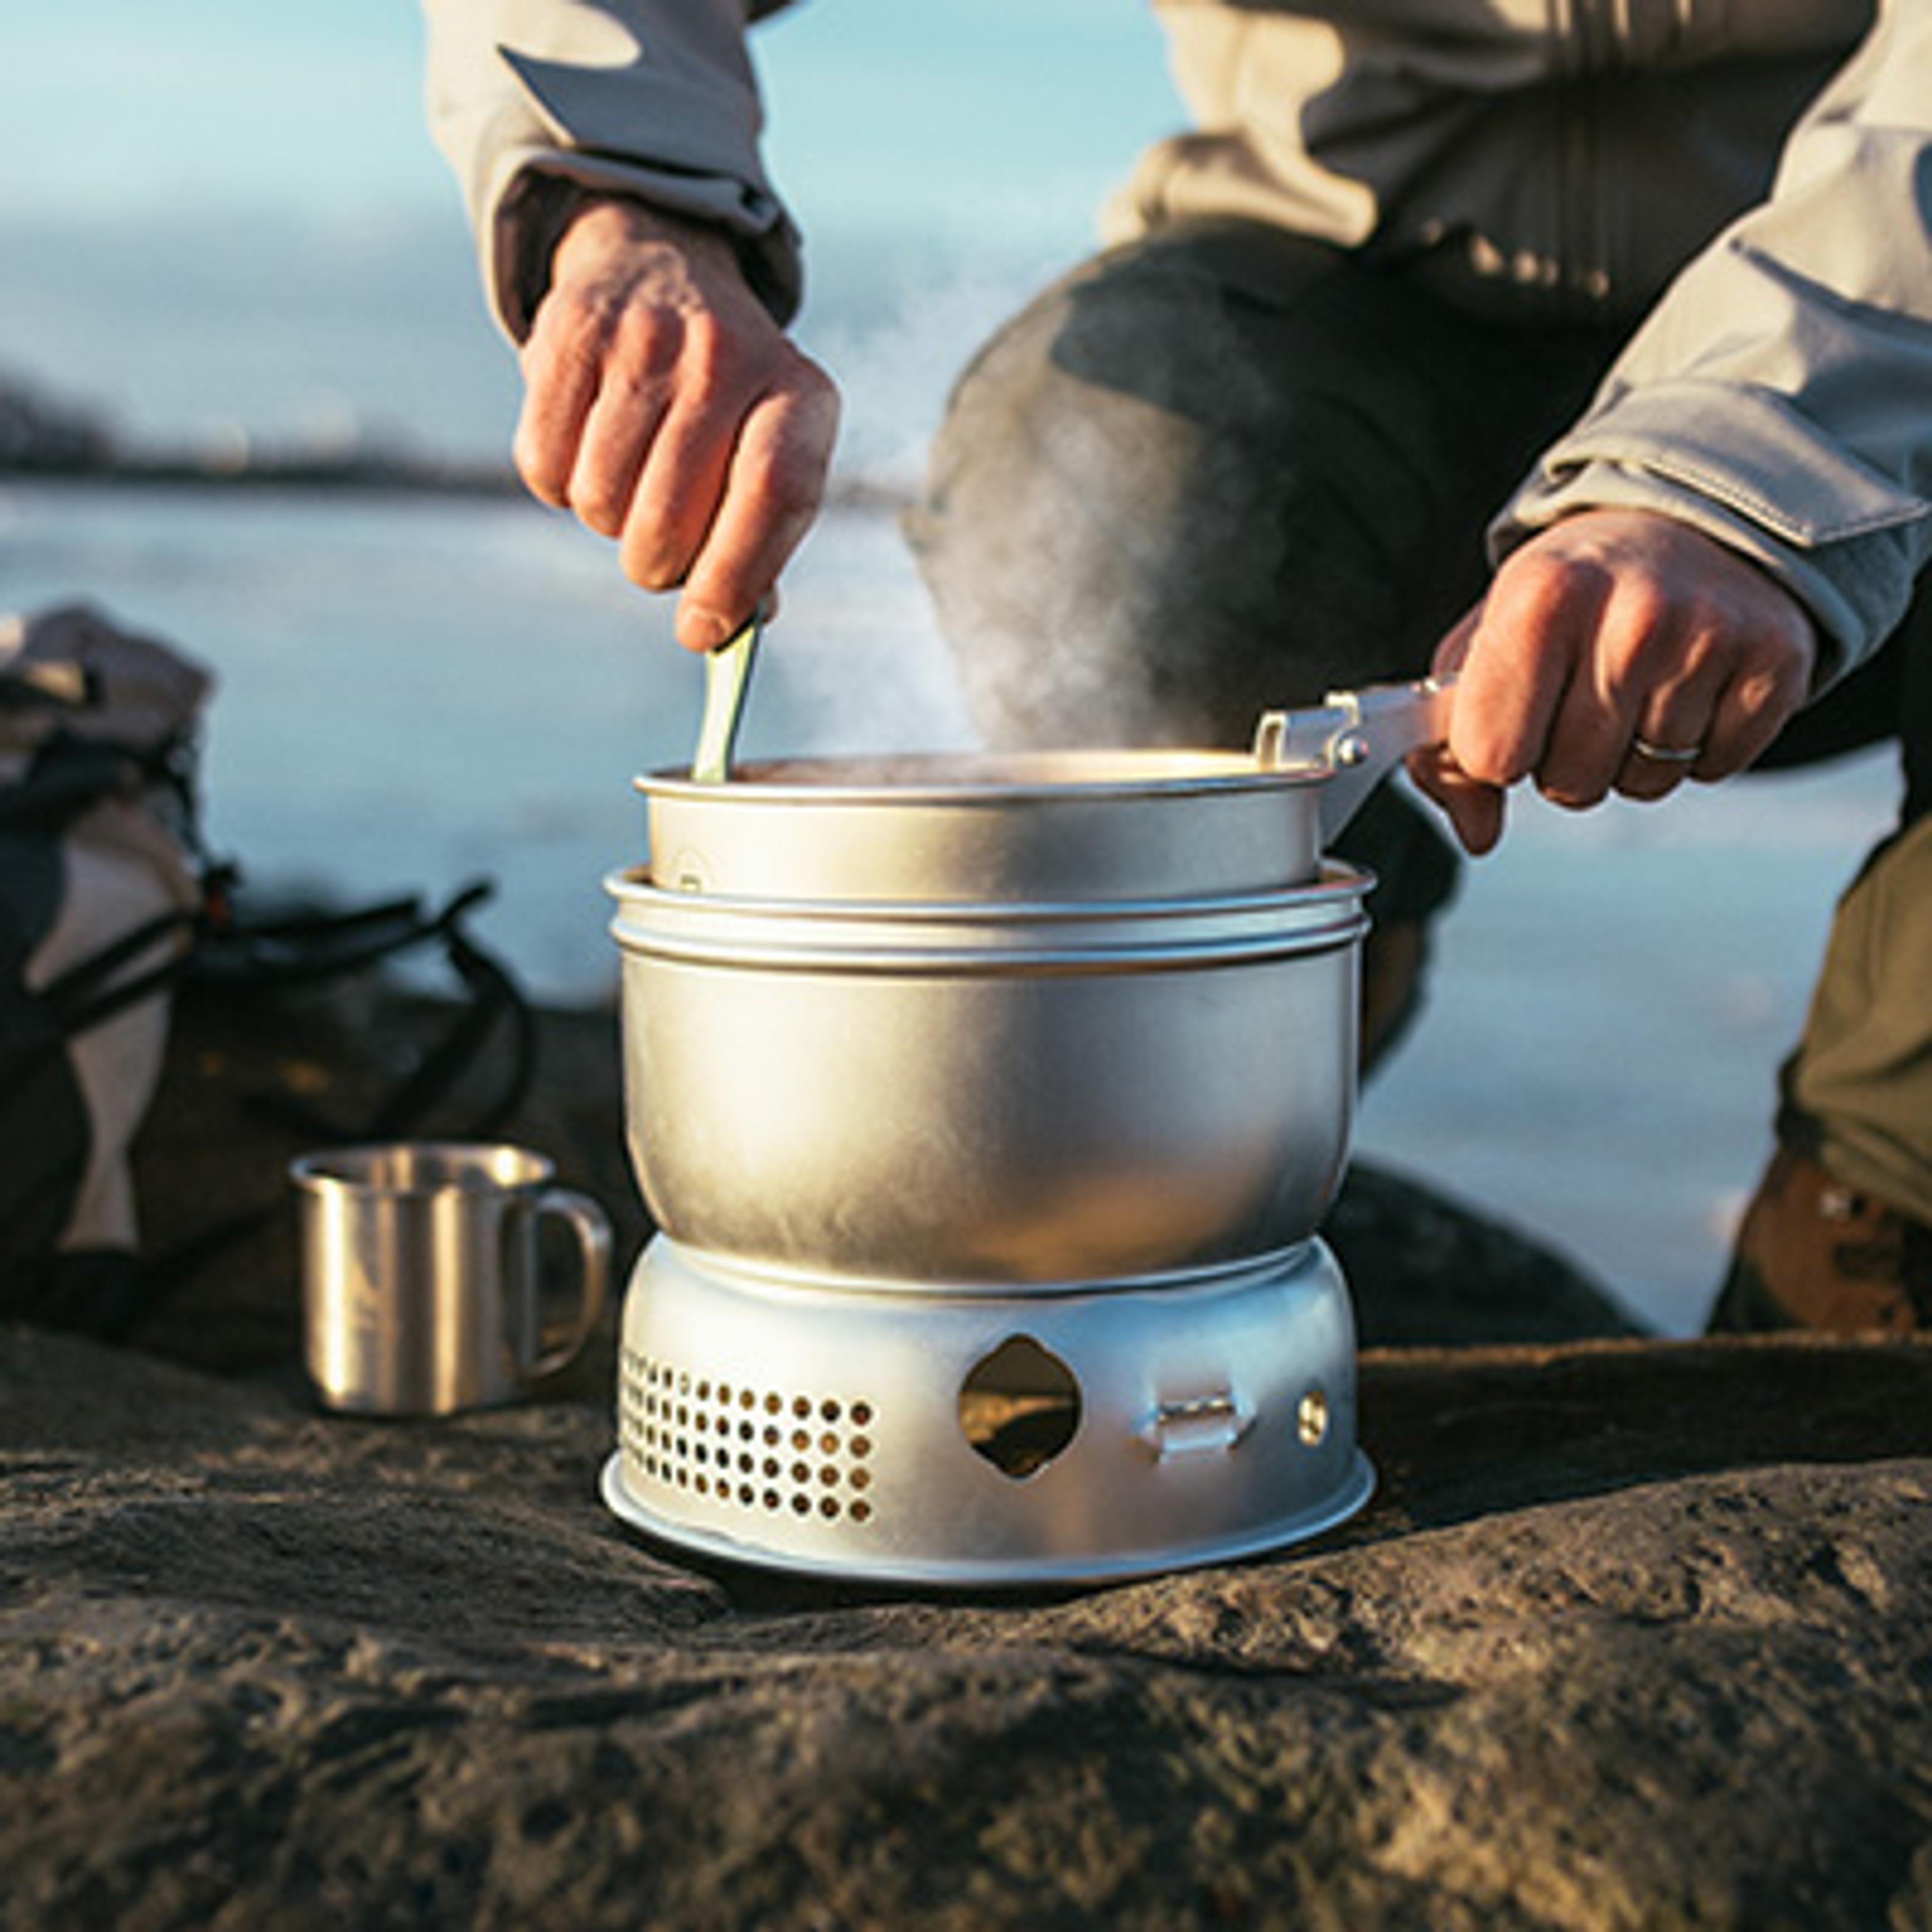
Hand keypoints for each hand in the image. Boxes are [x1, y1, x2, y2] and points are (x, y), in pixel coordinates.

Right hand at [515, 195, 840, 650]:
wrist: (662, 268)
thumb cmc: (725, 400)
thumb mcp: (770, 449)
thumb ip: (761, 541)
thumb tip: (729, 628)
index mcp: (798, 395)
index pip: (771, 497)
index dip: (733, 579)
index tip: (701, 631)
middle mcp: (726, 356)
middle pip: (669, 517)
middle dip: (655, 566)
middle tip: (659, 554)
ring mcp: (646, 337)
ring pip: (600, 498)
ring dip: (607, 522)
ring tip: (629, 483)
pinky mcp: (571, 330)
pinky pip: (545, 465)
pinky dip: (558, 484)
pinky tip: (588, 449)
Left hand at [1409, 508, 1817, 852]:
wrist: (1690, 521)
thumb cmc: (1575, 592)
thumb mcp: (1489, 639)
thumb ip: (1450, 743)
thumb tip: (1476, 833)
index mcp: (1541, 599)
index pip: (1492, 756)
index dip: (1497, 753)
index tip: (1514, 715)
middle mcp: (1631, 615)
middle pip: (1569, 781)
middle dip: (1566, 759)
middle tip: (1584, 692)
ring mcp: (1710, 638)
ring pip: (1642, 784)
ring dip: (1632, 755)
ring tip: (1638, 683)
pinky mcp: (1776, 662)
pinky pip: (1713, 769)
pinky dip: (1697, 747)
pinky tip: (1689, 686)